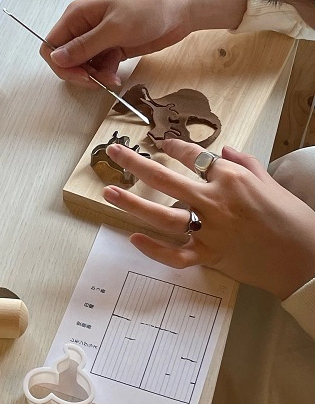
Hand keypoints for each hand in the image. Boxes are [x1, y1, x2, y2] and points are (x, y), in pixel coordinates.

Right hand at [41, 0, 246, 88]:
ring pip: (83, 67)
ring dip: (94, 77)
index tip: (79, 76)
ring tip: (111, 79)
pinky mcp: (112, 48)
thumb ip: (84, 46)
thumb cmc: (149, 7)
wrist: (182, 8)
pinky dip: (105, 75)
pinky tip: (116, 77)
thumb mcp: (114, 28)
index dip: (60, 64)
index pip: (51, 46)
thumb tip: (56, 58)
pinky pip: (99, 68)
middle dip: (79, 74)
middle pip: (65, 59)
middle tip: (97, 81)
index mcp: (77, 15)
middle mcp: (84, 27)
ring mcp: (98, 39)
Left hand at [102, 139, 314, 299]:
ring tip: (108, 193)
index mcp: (230, 178)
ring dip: (132, 203)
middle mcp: (215, 200)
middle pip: (165, 178)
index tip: (161, 144)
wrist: (307, 258)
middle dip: (135, 163)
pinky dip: (154, 250)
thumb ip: (244, 162)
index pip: (193, 157)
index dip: (173, 148)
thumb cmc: (292, 219)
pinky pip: (175, 254)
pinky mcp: (209, 256)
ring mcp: (209, 230)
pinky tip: (134, 238)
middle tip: (113, 153)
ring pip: (162, 215)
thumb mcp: (270, 182)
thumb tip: (224, 149)